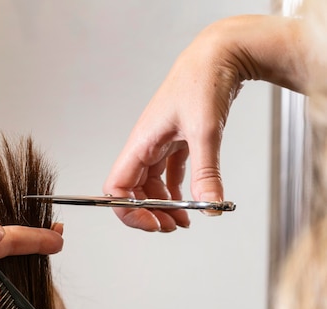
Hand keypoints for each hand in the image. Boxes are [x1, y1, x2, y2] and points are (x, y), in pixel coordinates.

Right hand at [103, 15, 306, 231]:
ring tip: (185, 220)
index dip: (128, 211)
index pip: (117, 188)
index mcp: (139, 144)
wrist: (219, 55)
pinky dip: (178, 191)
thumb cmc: (201, 81)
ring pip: (152, 186)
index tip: (153, 223)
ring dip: (165, 206)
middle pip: (134, 192)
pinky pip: (170, 174)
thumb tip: (209, 206)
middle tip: (172, 227)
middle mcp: (145, 146)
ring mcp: (160, 144)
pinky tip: (192, 200)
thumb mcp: (204, 131)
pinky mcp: (177, 141)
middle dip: (149, 213)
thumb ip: (205, 173)